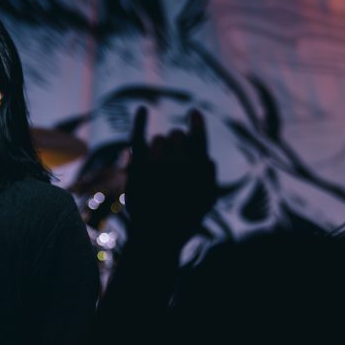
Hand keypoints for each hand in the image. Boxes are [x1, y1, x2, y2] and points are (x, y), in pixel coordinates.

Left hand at [125, 107, 217, 252]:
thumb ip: (208, 172)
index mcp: (197, 167)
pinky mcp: (136, 167)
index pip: (197, 135)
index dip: (196, 122)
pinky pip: (137, 137)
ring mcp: (153, 163)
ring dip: (161, 149)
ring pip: (158, 140)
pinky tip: (142, 109)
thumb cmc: (186, 217)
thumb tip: (204, 154)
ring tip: (162, 170)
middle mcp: (175, 162)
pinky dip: (139, 121)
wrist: (156, 235)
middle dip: (179, 144)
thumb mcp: (207, 197)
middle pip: (176, 136)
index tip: (193, 113)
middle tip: (176, 162)